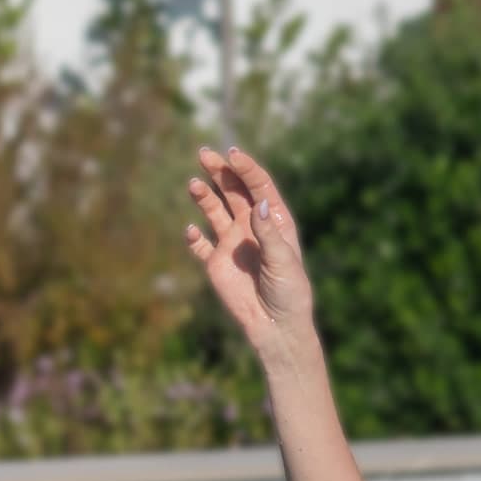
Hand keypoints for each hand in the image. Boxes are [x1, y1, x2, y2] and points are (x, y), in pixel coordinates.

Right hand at [185, 147, 313, 347]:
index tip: (233, 155)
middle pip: (233, 191)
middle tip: (204, 154)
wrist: (276, 326)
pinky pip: (200, 246)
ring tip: (193, 185)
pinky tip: (191, 231)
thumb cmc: (288, 292)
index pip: (258, 187)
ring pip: (214, 211)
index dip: (246, 169)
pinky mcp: (216, 264)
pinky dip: (194, 237)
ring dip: (204, 197)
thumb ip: (269, 233)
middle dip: (220, 171)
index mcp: (274, 220)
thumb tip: (258, 204)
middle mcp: (251, 226)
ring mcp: (232, 243)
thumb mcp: (283, 261)